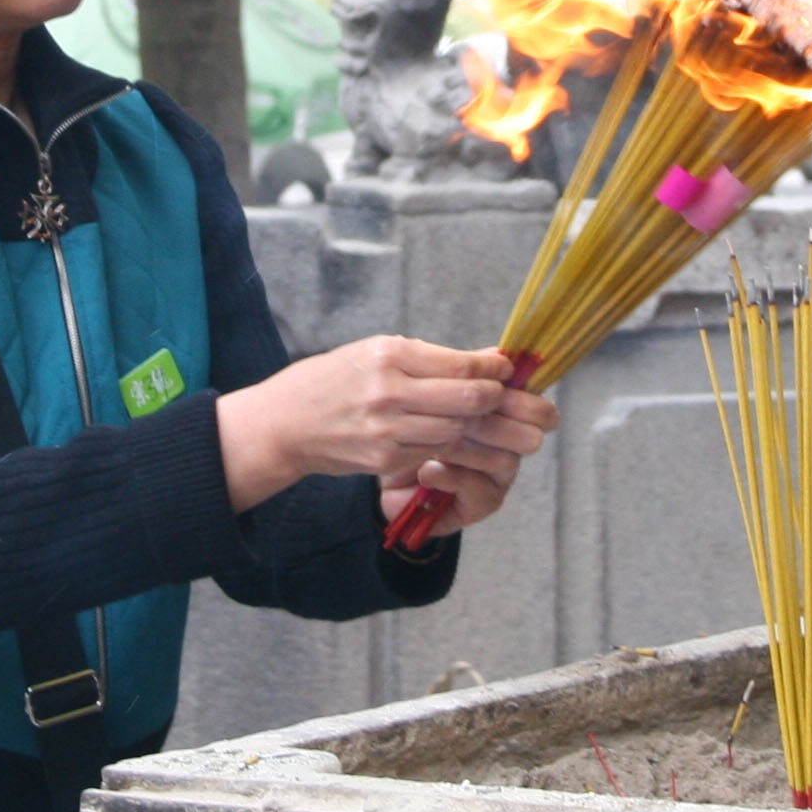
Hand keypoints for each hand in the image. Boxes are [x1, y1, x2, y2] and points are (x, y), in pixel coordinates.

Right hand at [216, 337, 554, 513]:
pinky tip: (466, 440)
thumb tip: (491, 359)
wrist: (286, 422)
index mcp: (391, 355)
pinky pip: (435, 452)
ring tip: (506, 425)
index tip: (511, 371)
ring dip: (485, 429)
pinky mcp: (385, 459)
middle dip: (504, 403)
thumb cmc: (336, 379)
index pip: (463, 365)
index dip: (496, 370)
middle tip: (525, 404)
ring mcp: (388, 430)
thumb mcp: (378, 352)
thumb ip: (433, 358)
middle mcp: (390, 391)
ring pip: (459, 431)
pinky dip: (455, 446)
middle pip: (470, 400)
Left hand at [377, 386, 557, 536]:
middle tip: (461, 412)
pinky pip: (475, 489)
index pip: (537, 410)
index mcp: (508, 415)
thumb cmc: (411, 421)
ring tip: (435, 440)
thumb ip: (464, 373)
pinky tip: (426, 469)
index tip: (493, 383)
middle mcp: (510, 447)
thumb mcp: (432, 389)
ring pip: (502, 460)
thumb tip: (496, 356)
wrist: (384, 466)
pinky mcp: (480, 505)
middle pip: (528, 436)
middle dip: (496, 420)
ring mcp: (498, 478)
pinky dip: (450, 476)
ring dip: (467, 447)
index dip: (518, 396)